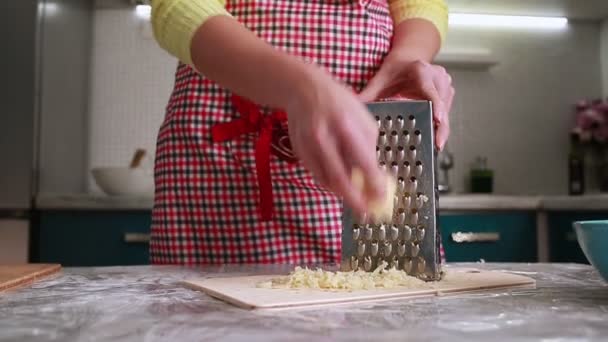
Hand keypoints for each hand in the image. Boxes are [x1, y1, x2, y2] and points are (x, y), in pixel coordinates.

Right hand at [285, 68, 387, 213]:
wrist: (303, 89)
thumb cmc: (339, 103)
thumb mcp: (362, 117)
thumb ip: (368, 146)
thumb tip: (374, 175)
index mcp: (346, 126)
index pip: (363, 162)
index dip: (373, 184)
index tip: (382, 198)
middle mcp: (325, 138)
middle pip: (340, 178)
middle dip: (355, 200)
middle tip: (366, 213)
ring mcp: (309, 146)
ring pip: (326, 181)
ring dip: (342, 195)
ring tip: (355, 202)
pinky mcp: (299, 152)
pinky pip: (316, 175)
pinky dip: (329, 185)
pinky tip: (340, 187)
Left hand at [359, 55, 453, 149]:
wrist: (408, 60)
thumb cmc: (395, 70)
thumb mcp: (380, 80)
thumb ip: (368, 94)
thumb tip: (353, 106)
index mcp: (421, 73)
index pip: (430, 91)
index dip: (436, 106)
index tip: (438, 119)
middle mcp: (437, 78)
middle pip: (441, 106)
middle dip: (441, 127)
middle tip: (438, 145)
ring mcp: (446, 85)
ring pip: (446, 112)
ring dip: (441, 129)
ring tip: (435, 146)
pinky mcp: (449, 93)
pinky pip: (446, 112)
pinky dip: (440, 125)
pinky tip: (435, 138)